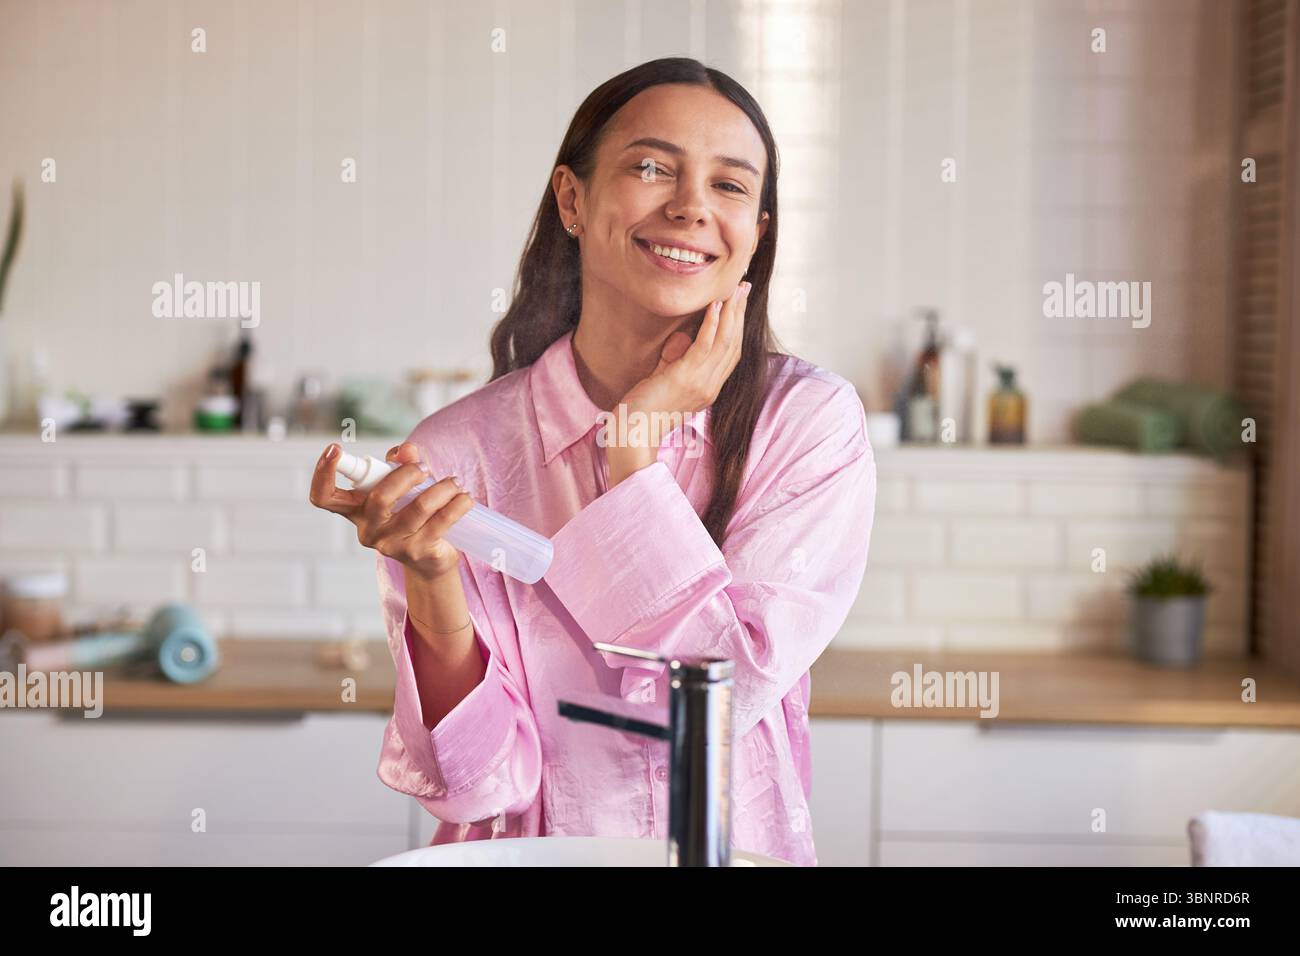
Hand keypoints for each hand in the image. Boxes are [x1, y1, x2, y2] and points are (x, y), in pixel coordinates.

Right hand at [308, 441, 473, 582]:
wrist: (429, 559)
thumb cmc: (410, 512)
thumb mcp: (403, 485)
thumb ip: (401, 462)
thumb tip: (408, 450)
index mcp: (355, 510)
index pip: (324, 497)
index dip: (322, 473)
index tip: (334, 449)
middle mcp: (369, 529)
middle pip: (379, 498)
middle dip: (405, 475)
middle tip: (424, 468)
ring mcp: (392, 544)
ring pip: (418, 509)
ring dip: (441, 489)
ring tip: (455, 482)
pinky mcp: (418, 552)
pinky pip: (441, 523)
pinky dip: (457, 505)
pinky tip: (465, 498)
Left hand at [605, 280, 749, 485]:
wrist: (634, 432)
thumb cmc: (643, 410)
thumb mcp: (664, 380)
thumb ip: (674, 360)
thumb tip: (681, 338)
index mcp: (708, 388)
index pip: (731, 353)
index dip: (738, 326)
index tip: (739, 303)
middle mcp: (710, 386)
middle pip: (734, 344)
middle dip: (740, 313)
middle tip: (744, 287)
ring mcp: (701, 383)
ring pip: (725, 342)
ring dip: (731, 313)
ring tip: (733, 290)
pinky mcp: (686, 378)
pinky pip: (705, 346)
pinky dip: (712, 324)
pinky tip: (714, 306)